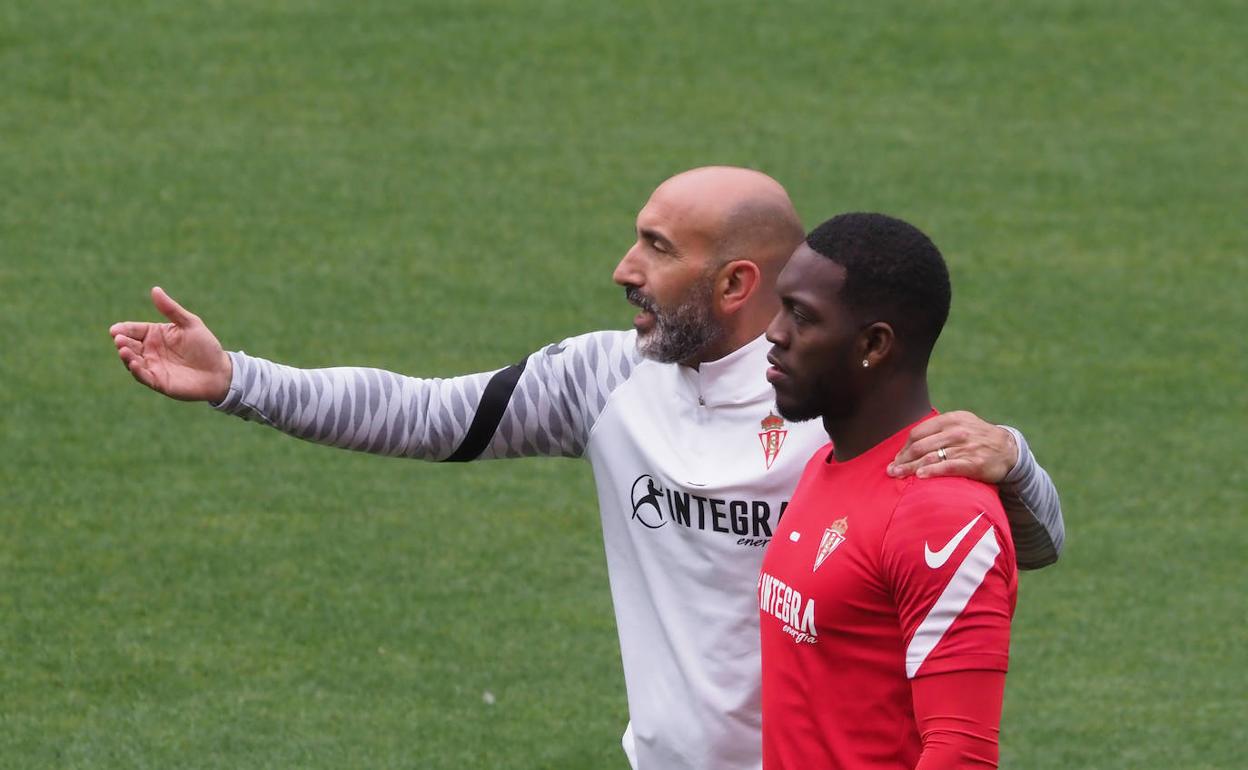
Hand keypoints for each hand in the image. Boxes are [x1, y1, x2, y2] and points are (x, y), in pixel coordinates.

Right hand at [109, 287, 231, 401]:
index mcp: (155, 335)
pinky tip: (134, 364)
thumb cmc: (205, 346)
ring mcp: (153, 366)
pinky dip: (136, 371)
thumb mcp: (190, 323)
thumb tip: (155, 289)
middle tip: (119, 339)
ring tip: (123, 350)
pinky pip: (143, 377)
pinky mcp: (158, 382)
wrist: (219, 371)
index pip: (134, 330)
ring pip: (132, 361)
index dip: (123, 329)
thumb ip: (171, 309)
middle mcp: (150, 350)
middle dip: (122, 342)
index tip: (115, 330)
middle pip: (129, 345)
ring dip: (126, 356)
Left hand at [887, 411, 1018, 483]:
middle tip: (891, 470)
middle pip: (921, 445)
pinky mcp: (973, 462)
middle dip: (903, 459)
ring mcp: (965, 446)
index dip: (904, 447)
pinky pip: (948, 467)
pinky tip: (919, 477)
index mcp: (951, 419)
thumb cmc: (978, 438)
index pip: (919, 432)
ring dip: (911, 468)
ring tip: (898, 475)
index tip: (896, 458)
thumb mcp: (961, 424)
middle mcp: (957, 431)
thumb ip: (939, 430)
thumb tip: (912, 442)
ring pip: (931, 457)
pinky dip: (932, 471)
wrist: (1009, 449)